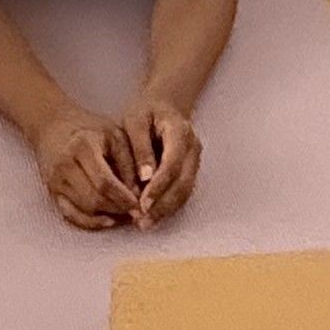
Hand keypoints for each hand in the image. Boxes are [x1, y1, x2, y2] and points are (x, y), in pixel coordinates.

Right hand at [31, 108, 137, 228]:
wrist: (52, 125)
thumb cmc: (89, 128)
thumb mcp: (114, 135)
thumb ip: (128, 162)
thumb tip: (138, 194)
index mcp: (83, 147)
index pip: (105, 182)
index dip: (124, 198)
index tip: (140, 204)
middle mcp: (65, 165)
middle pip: (93, 199)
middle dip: (117, 209)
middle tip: (136, 211)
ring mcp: (55, 180)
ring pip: (84, 209)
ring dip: (107, 215)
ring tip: (125, 212)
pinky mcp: (51, 191)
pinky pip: (70, 214)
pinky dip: (90, 222)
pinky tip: (107, 220)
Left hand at [117, 103, 200, 225]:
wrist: (163, 106)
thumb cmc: (145, 112)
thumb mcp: (135, 121)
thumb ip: (140, 147)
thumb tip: (145, 178)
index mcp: (180, 132)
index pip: (173, 164)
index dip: (159, 186)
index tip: (142, 203)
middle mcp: (193, 148)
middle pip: (183, 183)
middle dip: (163, 205)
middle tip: (142, 221)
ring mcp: (195, 161)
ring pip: (185, 192)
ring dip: (166, 210)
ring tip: (145, 224)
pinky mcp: (190, 171)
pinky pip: (183, 193)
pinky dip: (168, 207)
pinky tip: (152, 216)